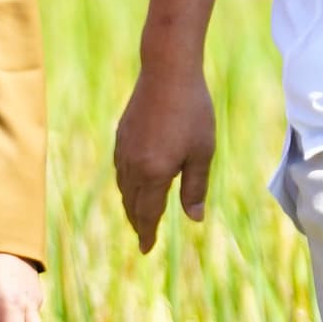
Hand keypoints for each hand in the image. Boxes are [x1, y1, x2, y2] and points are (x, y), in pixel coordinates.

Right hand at [111, 57, 218, 253]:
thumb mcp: (202, 153)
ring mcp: (124, 148)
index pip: (147, 214)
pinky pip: (120, 168)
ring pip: (123, 186)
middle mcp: (133, 165)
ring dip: (130, 203)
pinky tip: (133, 181)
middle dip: (137, 222)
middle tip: (143, 236)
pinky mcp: (121, 134)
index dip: (147, 234)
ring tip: (138, 213)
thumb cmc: (192, 112)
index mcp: (154, 173)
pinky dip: (126, 183)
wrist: (167, 71)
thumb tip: (194, 219)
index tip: (146, 250)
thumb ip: (196, 188)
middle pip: (131, 203)